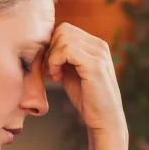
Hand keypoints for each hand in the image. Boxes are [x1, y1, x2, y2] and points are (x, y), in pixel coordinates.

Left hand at [45, 22, 127, 136]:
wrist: (104, 120)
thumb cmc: (87, 98)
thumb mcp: (72, 72)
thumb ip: (64, 57)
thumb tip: (45, 46)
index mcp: (96, 45)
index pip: (66, 29)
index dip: (53, 46)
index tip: (51, 66)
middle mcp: (100, 45)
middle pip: (63, 30)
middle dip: (51, 49)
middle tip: (51, 70)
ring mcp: (99, 53)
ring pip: (63, 37)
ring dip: (52, 57)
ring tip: (54, 75)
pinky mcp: (95, 65)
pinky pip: (66, 49)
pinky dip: (55, 61)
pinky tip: (57, 77)